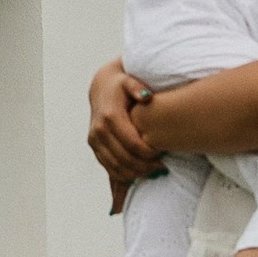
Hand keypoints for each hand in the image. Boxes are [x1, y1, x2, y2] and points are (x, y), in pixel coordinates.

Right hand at [88, 61, 160, 190]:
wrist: (102, 88)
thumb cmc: (121, 85)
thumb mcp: (130, 81)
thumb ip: (138, 88)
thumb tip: (146, 96)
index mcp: (110, 116)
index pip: (132, 144)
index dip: (150, 153)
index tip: (163, 154)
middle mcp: (99, 130)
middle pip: (124, 159)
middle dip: (144, 166)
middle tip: (162, 166)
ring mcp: (94, 140)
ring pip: (116, 167)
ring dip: (135, 173)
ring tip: (152, 170)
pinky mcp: (94, 146)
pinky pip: (109, 168)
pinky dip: (124, 174)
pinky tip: (139, 171)